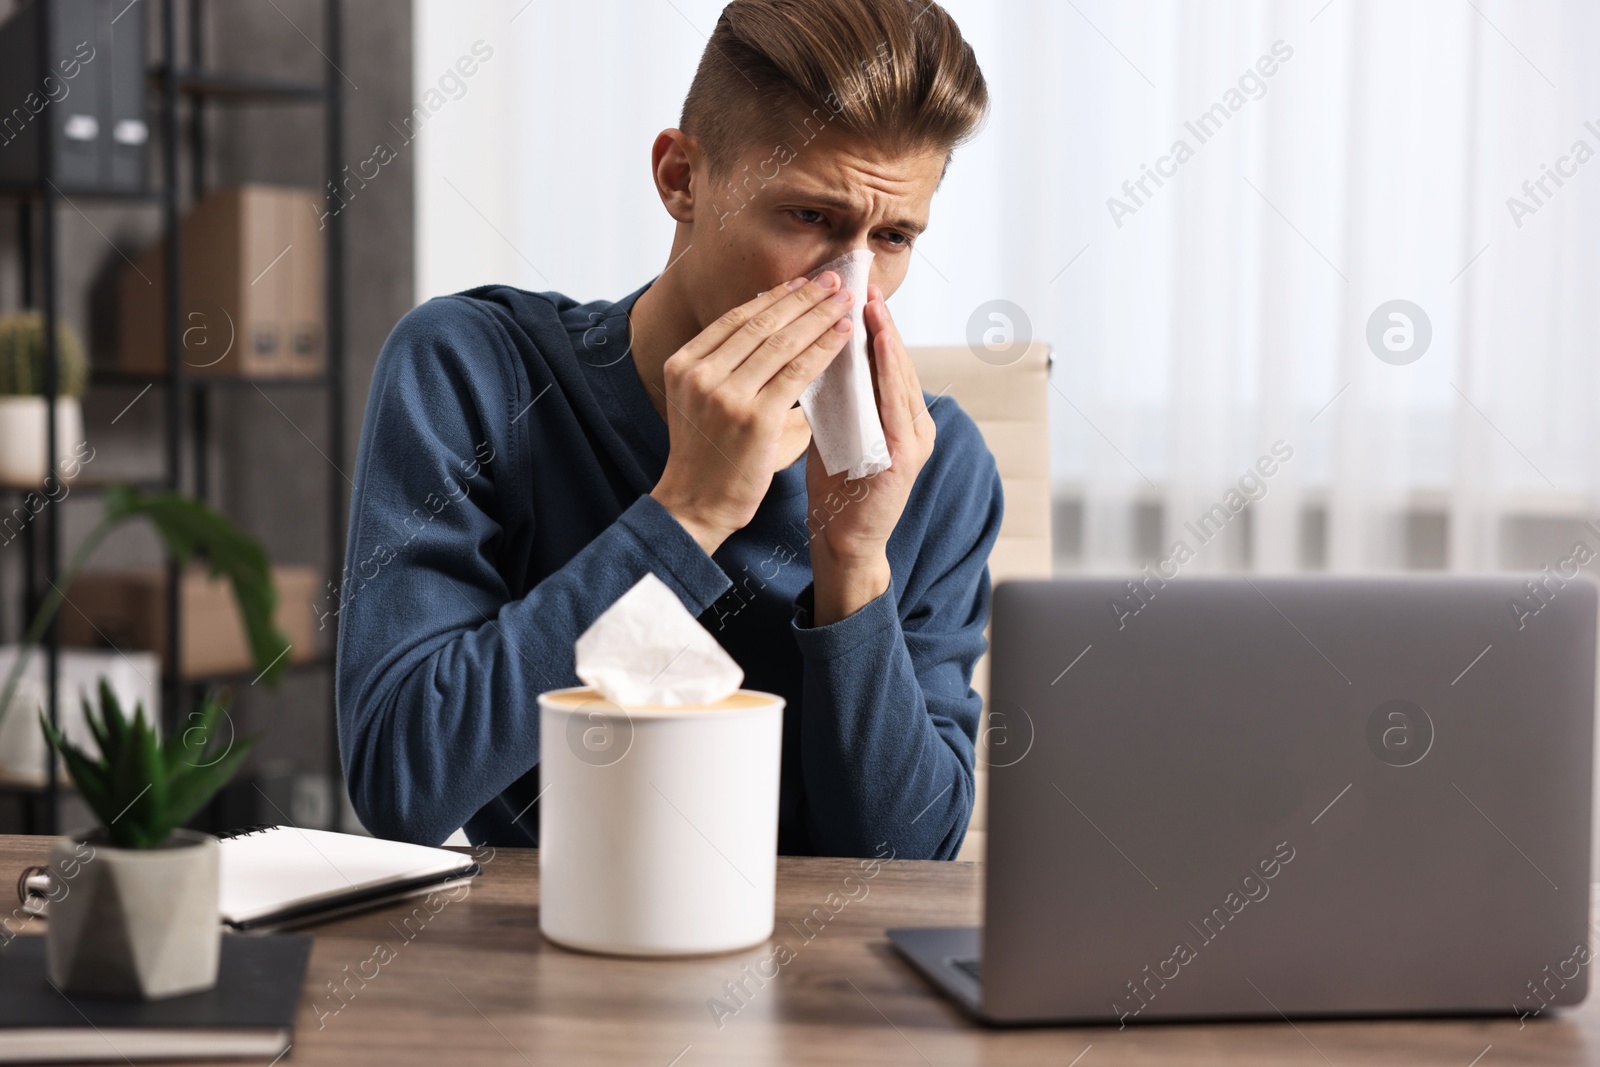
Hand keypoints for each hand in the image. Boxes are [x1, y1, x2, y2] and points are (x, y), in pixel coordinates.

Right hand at [650, 272, 854, 555]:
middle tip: (833, 280)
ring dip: (819, 316)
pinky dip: (824, 349)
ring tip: (845, 300)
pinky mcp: (755, 418)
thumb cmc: (707, 458)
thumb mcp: (703, 403)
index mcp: (683, 364)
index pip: (736, 319)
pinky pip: (798, 373)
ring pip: (781, 343)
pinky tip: (843, 335)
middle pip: (760, 323)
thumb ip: (733, 372)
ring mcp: (725, 395)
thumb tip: (783, 341)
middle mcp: (700, 373)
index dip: (774, 298)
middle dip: (802, 298)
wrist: (695, 506)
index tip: (802, 282)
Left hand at [805, 283, 935, 622]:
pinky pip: (896, 402)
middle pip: (896, 359)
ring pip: (900, 375)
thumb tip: (816, 351)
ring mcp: (913, 439)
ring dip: (886, 335)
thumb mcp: (838, 429)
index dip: (872, 322)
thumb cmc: (838, 487)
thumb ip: (840, 396)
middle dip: (881, 319)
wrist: (844, 542)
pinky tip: (876, 343)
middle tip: (863, 279)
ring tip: (871, 300)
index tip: (854, 287)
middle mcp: (913, 423)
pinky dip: (888, 369)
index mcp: (898, 416)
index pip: (884, 359)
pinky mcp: (904, 457)